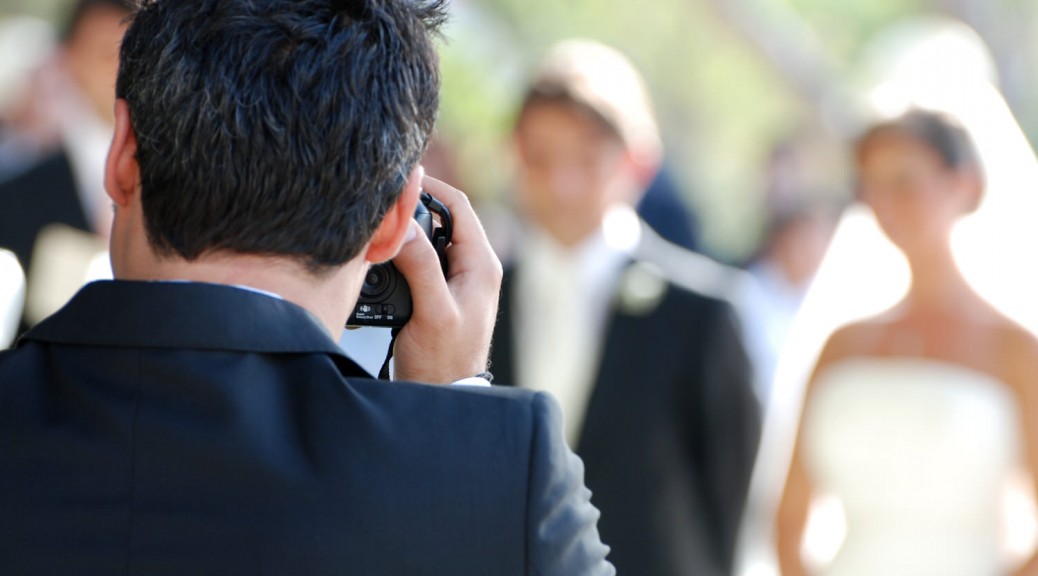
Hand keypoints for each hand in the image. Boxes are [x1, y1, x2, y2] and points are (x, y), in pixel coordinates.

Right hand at [390, 176, 502, 383]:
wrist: (442, 395)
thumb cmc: (444, 360)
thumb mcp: (433, 311)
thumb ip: (421, 266)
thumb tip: (402, 225)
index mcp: (482, 264)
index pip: (459, 206)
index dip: (430, 187)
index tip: (399, 180)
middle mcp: (473, 267)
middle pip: (443, 218)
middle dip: (413, 207)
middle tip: (382, 203)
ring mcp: (457, 279)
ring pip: (431, 237)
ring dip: (406, 230)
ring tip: (378, 226)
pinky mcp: (440, 291)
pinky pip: (423, 259)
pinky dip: (404, 252)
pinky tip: (382, 255)